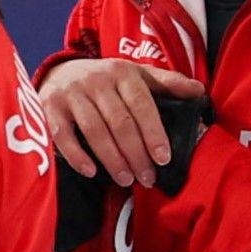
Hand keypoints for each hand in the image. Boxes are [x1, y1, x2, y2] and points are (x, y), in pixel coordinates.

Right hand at [41, 58, 209, 191]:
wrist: (60, 72)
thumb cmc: (107, 80)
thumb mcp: (137, 75)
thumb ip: (167, 83)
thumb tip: (199, 91)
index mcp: (123, 72)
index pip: (142, 105)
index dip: (153, 133)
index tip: (163, 159)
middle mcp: (97, 80)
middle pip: (120, 122)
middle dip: (135, 154)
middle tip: (146, 178)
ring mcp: (72, 93)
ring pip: (95, 131)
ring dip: (112, 159)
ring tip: (125, 180)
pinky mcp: (50, 107)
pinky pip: (64, 136)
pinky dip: (78, 156)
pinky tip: (91, 172)